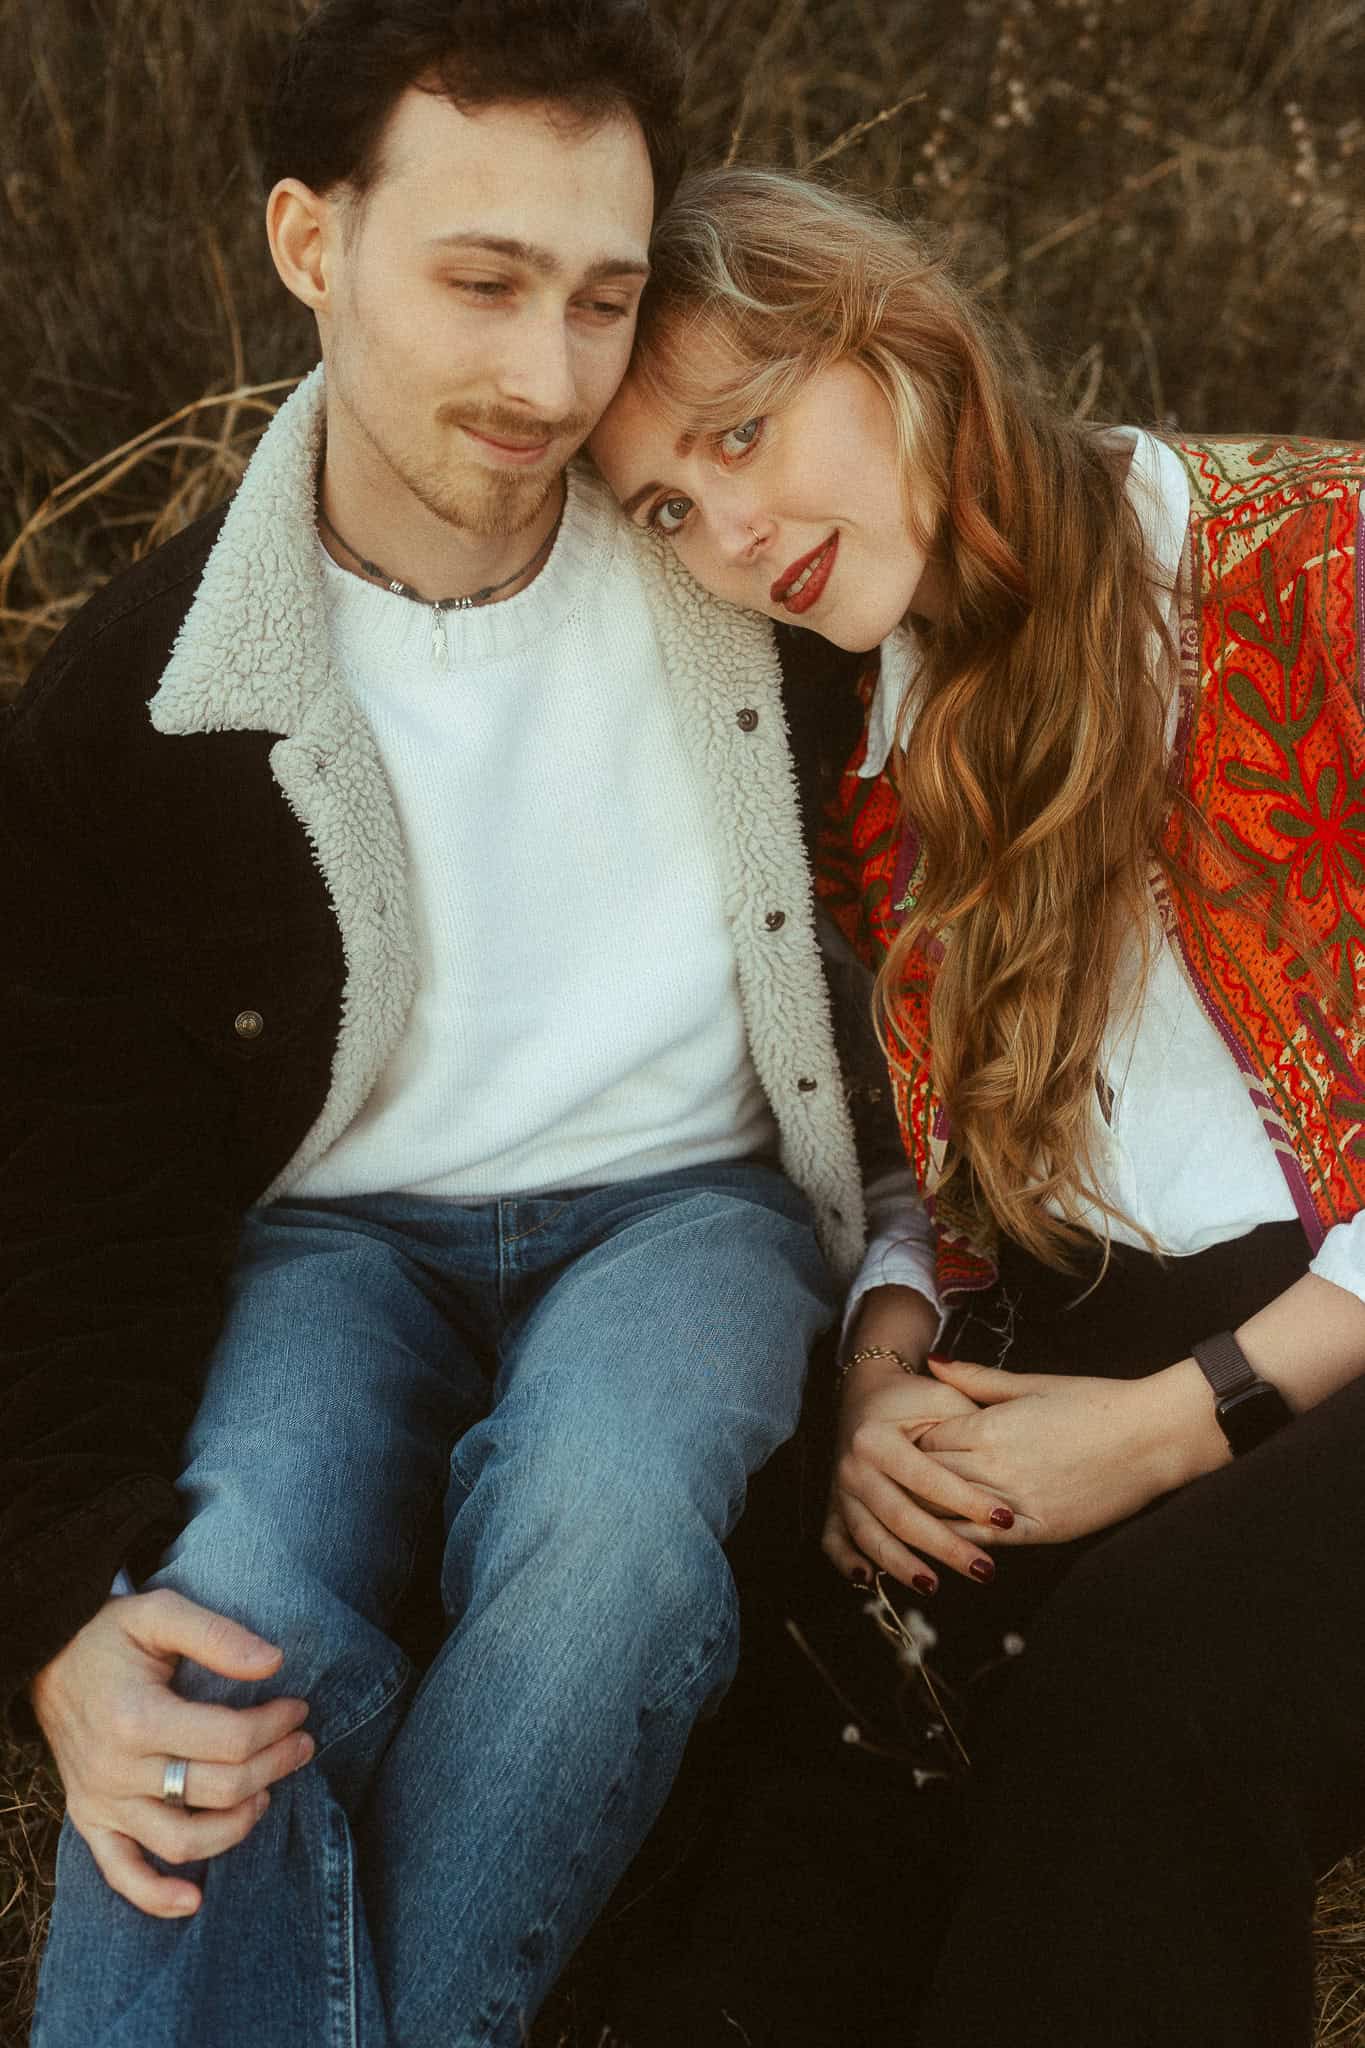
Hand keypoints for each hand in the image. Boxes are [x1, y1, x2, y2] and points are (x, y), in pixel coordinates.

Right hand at [30, 1589, 313, 1917]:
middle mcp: (117, 1770)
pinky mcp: (90, 1821)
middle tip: (302, 1745)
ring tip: (266, 1794)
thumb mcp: (159, 1612)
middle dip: (274, 1768)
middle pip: (218, 1790)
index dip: (276, 1727)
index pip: (230, 1740)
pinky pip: (122, 1874)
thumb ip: (216, 1635)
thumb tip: (274, 1661)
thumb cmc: (110, 1635)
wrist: (48, 1660)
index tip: (299, 1710)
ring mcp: (102, 1802)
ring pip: (184, 1841)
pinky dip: (156, 1897)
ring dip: (237, 1826)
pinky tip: (194, 1901)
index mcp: (137, 1718)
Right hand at [822, 1355, 1015, 1592]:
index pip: (926, 1478)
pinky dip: (846, 1561)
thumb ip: (967, 1431)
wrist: (867, 1391)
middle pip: (900, 1516)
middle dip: (944, 1546)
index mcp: (876, 1438)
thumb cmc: (915, 1398)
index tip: (1005, 1519)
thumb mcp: (942, 1400)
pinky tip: (868, 1579)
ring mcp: (840, 1489)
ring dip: (900, 1565)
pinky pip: (833, 1540)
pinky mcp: (834, 1504)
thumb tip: (1006, 1469)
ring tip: (933, 1586)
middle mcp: (852, 1466)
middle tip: (983, 1570)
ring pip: (869, 1535)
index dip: (966, 1500)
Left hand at [917, 1354, 1227, 1544]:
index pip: (927, 1439)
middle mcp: (997, 1466)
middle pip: (931, 1478)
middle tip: (891, 1481)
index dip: (910, 1442)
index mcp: (991, 1425)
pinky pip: (987, 1540)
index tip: (898, 1444)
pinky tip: (946, 1541)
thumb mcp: (1032, 1382)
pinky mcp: (1040, 1529)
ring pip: (951, 1512)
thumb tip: (932, 1362)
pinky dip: (963, 1539)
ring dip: (927, 1512)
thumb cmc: (1094, 1401)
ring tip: (906, 1512)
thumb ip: (976, 1378)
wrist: (1151, 1436)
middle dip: (909, 1478)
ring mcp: (1018, 1501)